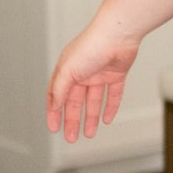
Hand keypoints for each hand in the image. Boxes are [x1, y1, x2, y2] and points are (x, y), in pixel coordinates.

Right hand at [46, 20, 140, 142]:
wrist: (119, 34)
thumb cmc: (91, 46)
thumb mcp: (68, 70)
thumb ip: (59, 89)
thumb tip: (54, 105)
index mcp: (66, 70)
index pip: (56, 95)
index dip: (54, 112)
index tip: (53, 128)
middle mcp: (82, 73)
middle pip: (74, 102)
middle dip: (72, 120)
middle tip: (70, 138)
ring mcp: (99, 74)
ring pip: (93, 101)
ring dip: (89, 118)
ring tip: (88, 134)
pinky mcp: (116, 75)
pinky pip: (112, 95)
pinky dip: (110, 107)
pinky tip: (106, 120)